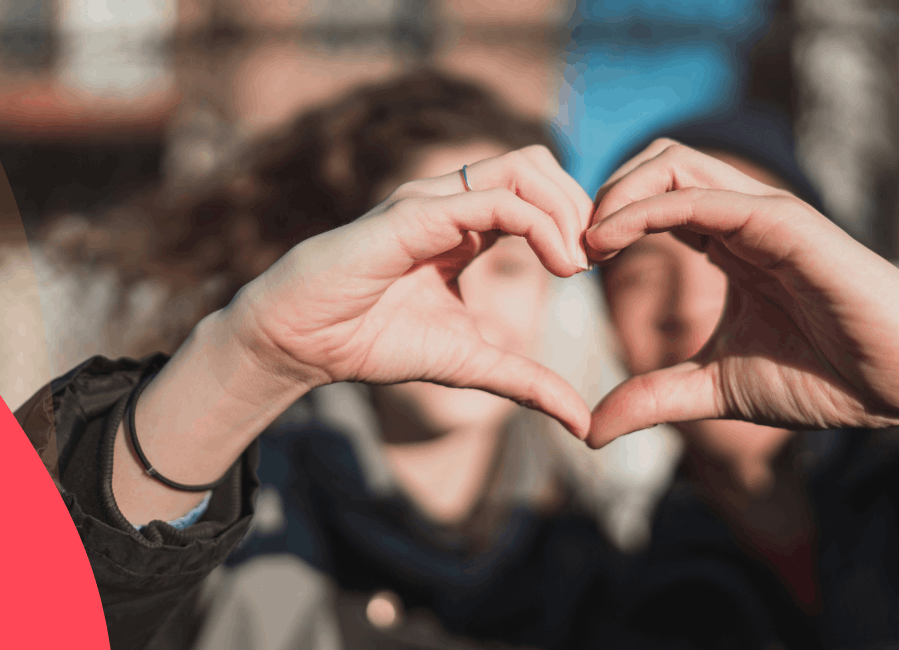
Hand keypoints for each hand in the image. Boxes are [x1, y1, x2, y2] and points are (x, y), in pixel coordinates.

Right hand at [223, 145, 594, 436]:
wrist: (300, 343)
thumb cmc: (372, 342)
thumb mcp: (470, 364)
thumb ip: (527, 382)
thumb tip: (583, 424)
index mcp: (466, 225)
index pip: (537, 191)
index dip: (576, 219)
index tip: (597, 267)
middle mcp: (451, 201)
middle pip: (538, 163)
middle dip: (580, 203)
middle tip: (598, 257)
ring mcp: (432, 201)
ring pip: (522, 167)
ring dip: (565, 208)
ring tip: (578, 262)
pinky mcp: (415, 215)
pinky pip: (493, 200)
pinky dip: (539, 225)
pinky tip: (558, 266)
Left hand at [583, 140, 898, 447]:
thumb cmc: (825, 377)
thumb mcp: (717, 389)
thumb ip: (655, 398)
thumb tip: (590, 430)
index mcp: (728, 244)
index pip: (653, 198)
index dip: (605, 220)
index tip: (569, 265)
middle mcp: (743, 218)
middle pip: (658, 161)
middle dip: (603, 192)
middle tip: (571, 248)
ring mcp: (765, 215)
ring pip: (676, 162)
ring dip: (618, 192)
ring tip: (586, 242)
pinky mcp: (787, 224)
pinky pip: (707, 198)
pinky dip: (650, 208)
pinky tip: (612, 240)